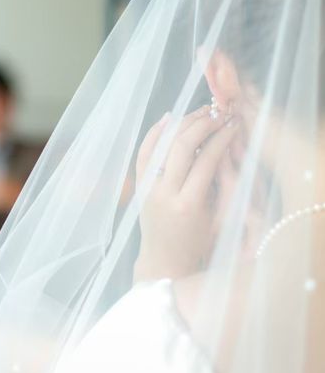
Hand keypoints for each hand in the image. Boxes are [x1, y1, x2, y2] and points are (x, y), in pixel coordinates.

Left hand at [134, 107, 240, 281]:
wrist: (164, 260)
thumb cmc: (198, 244)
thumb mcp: (217, 218)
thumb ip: (221, 183)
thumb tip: (226, 145)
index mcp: (188, 204)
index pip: (206, 160)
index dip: (221, 138)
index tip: (233, 124)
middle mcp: (163, 193)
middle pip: (181, 147)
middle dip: (202, 125)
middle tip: (217, 113)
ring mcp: (147, 188)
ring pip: (162, 145)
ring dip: (181, 124)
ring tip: (199, 112)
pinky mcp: (138, 186)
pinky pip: (144, 153)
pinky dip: (155, 134)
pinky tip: (169, 118)